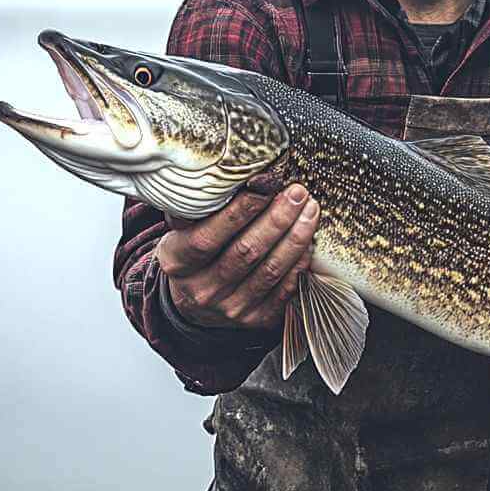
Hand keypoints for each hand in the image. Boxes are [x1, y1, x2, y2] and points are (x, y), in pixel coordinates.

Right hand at [155, 178, 318, 333]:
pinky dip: (300, 262)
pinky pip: (285, 290)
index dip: (239, 211)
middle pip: (246, 252)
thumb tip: (223, 171)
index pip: (208, 237)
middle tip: (298, 192)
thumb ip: (196, 206)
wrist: (195, 302)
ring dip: (296, 237)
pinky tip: (309, 239)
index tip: (265, 184)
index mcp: (178, 262)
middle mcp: (203, 290)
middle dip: (277, 219)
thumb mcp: (181, 230)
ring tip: (311, 209)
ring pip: (270, 271)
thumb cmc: (194, 251)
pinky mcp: (256, 320)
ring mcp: (230, 309)